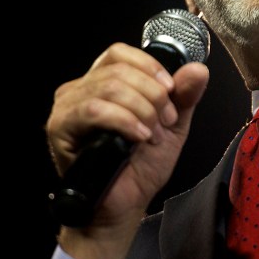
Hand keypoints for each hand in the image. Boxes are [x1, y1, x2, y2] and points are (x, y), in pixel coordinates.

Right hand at [46, 42, 208, 258]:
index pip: (120, 53)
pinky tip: (138, 138)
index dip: (149, 67)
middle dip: (152, 95)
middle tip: (165, 121)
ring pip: (108, 87)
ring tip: (151, 134)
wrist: (126, 205)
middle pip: (118, 69)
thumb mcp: (172, 125)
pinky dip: (124, 121)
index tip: (170, 91)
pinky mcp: (60, 128)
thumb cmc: (142, 166)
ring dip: (141, 110)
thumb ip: (184, 96)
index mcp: (102, 83)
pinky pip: (93, 110)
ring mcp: (67, 108)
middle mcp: (79, 90)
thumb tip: (198, 69)